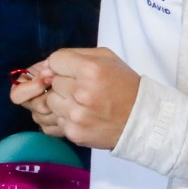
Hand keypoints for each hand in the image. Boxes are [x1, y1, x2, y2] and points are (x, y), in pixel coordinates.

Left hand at [16, 47, 139, 149]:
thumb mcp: (106, 58)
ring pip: (49, 102)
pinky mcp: (74, 133)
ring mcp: (76, 116)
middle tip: (83, 89)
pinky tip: (82, 116)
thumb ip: (73, 55)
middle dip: (64, 84)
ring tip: (82, 103)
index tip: (74, 71)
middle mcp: (81, 93)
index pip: (55, 61)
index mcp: (90, 70)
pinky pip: (54, 121)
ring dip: (62, 102)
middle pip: (52, 82)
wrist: (142, 119)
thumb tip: (45, 65)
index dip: (63, 65)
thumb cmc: (123, 85)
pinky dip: (65, 118)